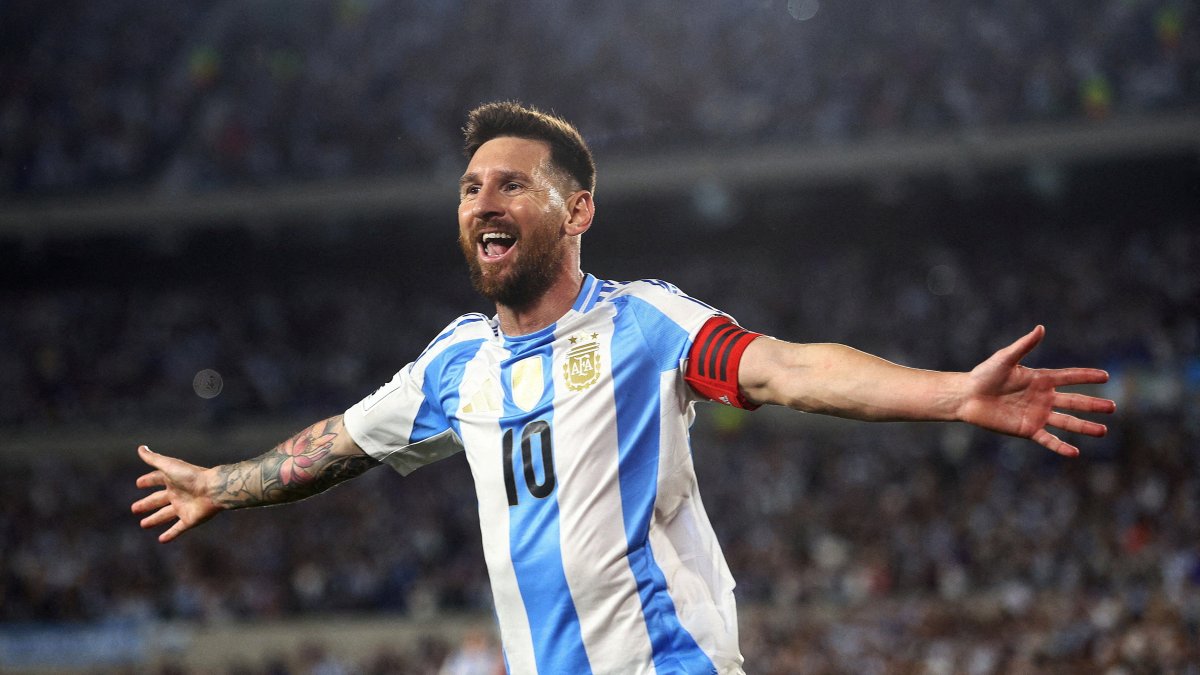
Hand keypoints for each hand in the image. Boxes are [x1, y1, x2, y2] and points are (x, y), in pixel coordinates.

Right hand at [131, 445, 220, 542]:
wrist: (213, 489)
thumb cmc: (191, 476)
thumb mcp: (169, 466)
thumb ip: (153, 459)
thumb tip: (140, 448)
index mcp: (173, 480)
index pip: (157, 479)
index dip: (148, 481)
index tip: (139, 484)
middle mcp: (178, 493)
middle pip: (159, 500)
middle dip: (147, 504)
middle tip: (134, 509)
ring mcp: (184, 507)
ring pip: (166, 515)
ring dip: (155, 519)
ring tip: (143, 524)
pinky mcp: (190, 520)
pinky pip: (178, 528)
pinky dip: (170, 534)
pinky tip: (161, 540)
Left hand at [958, 326, 1115, 455]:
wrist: (967, 396)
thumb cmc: (984, 374)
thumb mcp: (1005, 359)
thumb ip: (1024, 346)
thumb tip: (1041, 328)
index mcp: (1040, 379)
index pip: (1069, 377)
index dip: (1086, 377)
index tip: (1106, 376)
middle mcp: (1043, 398)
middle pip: (1074, 401)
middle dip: (1093, 404)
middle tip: (1113, 407)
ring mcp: (1036, 414)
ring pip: (1066, 422)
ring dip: (1084, 427)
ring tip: (1103, 431)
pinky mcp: (1027, 429)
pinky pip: (1047, 439)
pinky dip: (1060, 447)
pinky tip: (1075, 453)